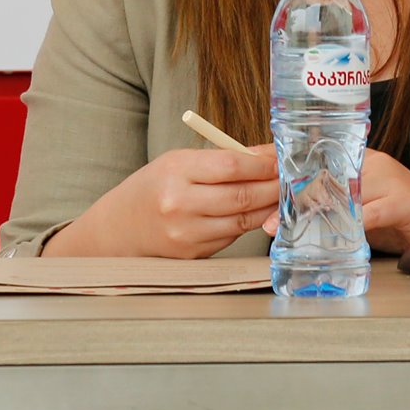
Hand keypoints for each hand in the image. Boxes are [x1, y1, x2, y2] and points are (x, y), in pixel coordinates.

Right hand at [45, 146, 276, 258]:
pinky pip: (232, 237)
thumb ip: (222, 158)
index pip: (231, 166)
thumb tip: (266, 154)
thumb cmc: (153, 187)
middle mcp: (180, 204)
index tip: (278, 159)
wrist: (121, 228)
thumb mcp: (178, 161)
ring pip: (242, 220)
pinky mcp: (194, 254)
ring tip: (280, 194)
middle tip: (289, 178)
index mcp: (175, 172)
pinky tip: (259, 212)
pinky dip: (249, 223)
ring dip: (268, 207)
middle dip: (273, 186)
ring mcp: (187, 234)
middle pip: (242, 195)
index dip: (262, 163)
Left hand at [257, 149, 409, 255]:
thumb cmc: (393, 212)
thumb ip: (326, 202)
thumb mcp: (356, 203)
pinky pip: (370, 214)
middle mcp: (368, 163)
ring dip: (310, 212)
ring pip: (341, 192)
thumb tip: (282, 213)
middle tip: (266, 215)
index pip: (313, 152)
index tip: (251, 161)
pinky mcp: (400, 201)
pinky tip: (334, 236)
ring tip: (285, 227)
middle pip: (323, 173)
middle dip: (290, 193)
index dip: (282, 156)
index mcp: (355, 158)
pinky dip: (349, 226)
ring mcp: (386, 179)